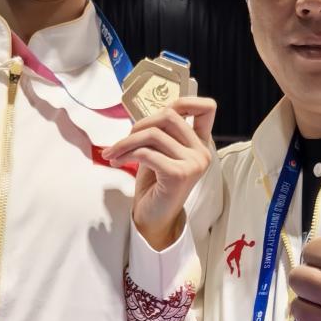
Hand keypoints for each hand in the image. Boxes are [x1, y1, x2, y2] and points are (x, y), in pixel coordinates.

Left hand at [103, 98, 216, 250]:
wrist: (153, 219)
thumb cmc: (155, 185)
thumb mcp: (159, 152)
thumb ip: (160, 132)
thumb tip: (144, 113)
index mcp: (200, 144)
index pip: (207, 108)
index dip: (184, 101)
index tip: (157, 112)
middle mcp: (202, 152)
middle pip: (169, 115)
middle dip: (139, 124)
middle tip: (123, 141)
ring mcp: (194, 163)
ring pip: (154, 134)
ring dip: (126, 142)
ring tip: (113, 153)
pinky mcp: (179, 174)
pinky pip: (147, 152)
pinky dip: (126, 154)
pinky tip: (117, 162)